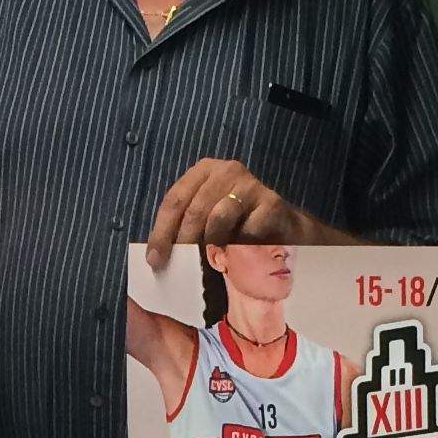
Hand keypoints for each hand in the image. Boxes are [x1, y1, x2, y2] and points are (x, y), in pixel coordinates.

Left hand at [145, 159, 315, 263]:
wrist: (282, 225)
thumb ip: (184, 226)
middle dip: (184, 242)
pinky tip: (241, 254)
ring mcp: (251, 185)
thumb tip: (157, 257)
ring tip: (212, 260)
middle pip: (195, 210)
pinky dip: (241, 246)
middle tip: (180, 266)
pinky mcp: (272, 203)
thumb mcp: (206, 218)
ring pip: (219, 218)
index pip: (175, 200)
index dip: (161, 232)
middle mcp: (227, 171)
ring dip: (212, 244)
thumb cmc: (237, 222)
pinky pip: (248, 231)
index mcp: (205, 171)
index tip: (155, 260)